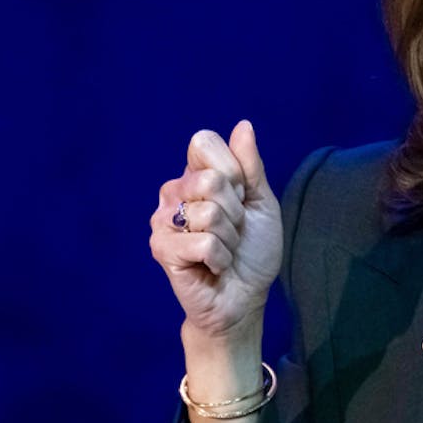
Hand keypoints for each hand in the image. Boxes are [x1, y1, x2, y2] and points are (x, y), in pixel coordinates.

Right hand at [149, 120, 281, 339]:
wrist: (246, 296)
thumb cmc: (253, 250)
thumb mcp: (261, 203)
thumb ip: (251, 166)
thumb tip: (243, 125)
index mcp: (194, 175)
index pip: (204, 142)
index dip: (235, 172)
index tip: (240, 199)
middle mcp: (172, 192)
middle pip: (210, 178)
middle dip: (235, 210)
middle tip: (232, 230)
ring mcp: (163, 220)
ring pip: (209, 213)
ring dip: (229, 238)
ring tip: (223, 250)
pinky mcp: (162, 249)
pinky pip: (203, 242)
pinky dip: (220, 258)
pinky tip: (213, 266)